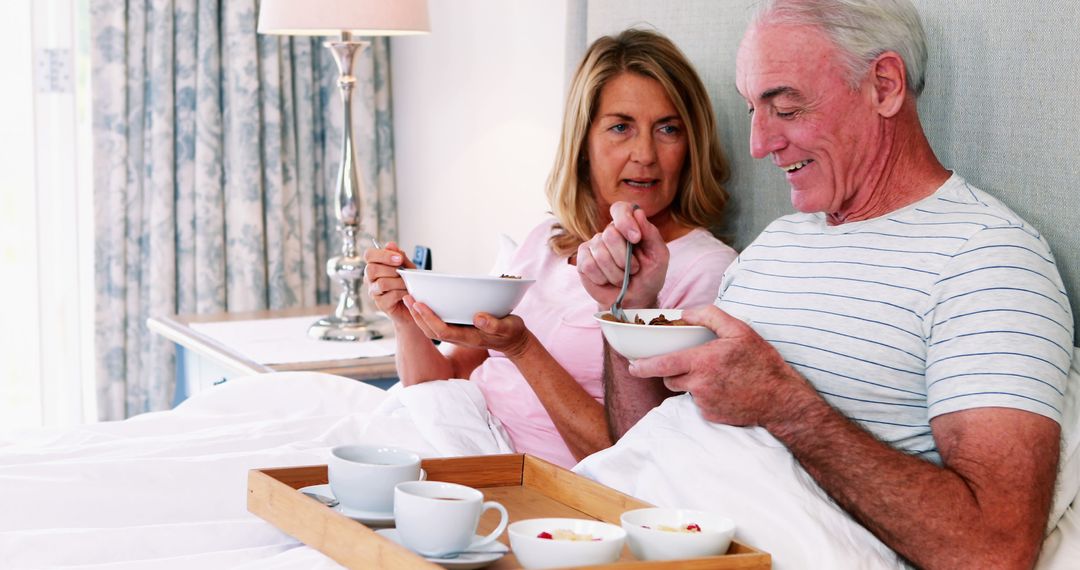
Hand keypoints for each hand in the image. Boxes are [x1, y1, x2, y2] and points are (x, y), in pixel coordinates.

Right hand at [363, 241, 416, 324]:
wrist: (414, 305)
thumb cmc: (408, 285)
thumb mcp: (407, 267)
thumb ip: (400, 256)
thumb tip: (390, 244)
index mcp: (375, 266)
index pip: (369, 255)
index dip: (383, 254)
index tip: (399, 258)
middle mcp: (370, 279)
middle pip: (371, 269)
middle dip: (391, 269)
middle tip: (404, 272)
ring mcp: (374, 292)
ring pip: (381, 283)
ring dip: (399, 282)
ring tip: (407, 284)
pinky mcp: (381, 304)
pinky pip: (390, 295)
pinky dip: (402, 292)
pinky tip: (408, 293)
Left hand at [403, 296, 532, 357]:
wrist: (514, 342)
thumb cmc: (512, 333)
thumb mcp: (509, 327)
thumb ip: (495, 324)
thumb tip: (478, 318)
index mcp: (469, 337)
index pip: (442, 331)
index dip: (428, 318)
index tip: (419, 303)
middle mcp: (460, 338)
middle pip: (431, 331)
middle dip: (417, 315)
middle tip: (407, 297)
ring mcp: (458, 335)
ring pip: (432, 329)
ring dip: (419, 315)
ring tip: (410, 298)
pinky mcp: (459, 329)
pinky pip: (439, 324)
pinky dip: (428, 315)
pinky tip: (424, 303)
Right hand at [577, 202, 668, 308]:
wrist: (635, 300)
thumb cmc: (649, 276)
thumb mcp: (659, 256)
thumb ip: (651, 233)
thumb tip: (638, 212)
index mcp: (629, 226)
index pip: (620, 209)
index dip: (625, 221)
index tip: (636, 239)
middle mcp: (609, 233)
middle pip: (610, 235)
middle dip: (624, 259)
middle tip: (633, 270)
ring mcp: (593, 245)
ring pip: (600, 254)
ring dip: (615, 273)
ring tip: (621, 278)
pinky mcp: (582, 260)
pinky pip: (588, 265)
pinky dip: (602, 278)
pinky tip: (607, 281)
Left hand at [626, 306, 808, 426]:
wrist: (780, 400)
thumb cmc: (761, 362)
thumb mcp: (740, 330)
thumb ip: (710, 316)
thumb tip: (684, 313)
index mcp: (703, 361)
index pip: (662, 364)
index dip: (643, 366)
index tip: (632, 365)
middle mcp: (699, 384)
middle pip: (669, 378)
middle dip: (671, 371)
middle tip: (689, 364)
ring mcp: (704, 402)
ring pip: (683, 390)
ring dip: (689, 381)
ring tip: (714, 375)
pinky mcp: (710, 416)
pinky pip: (698, 403)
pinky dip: (704, 395)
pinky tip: (723, 389)